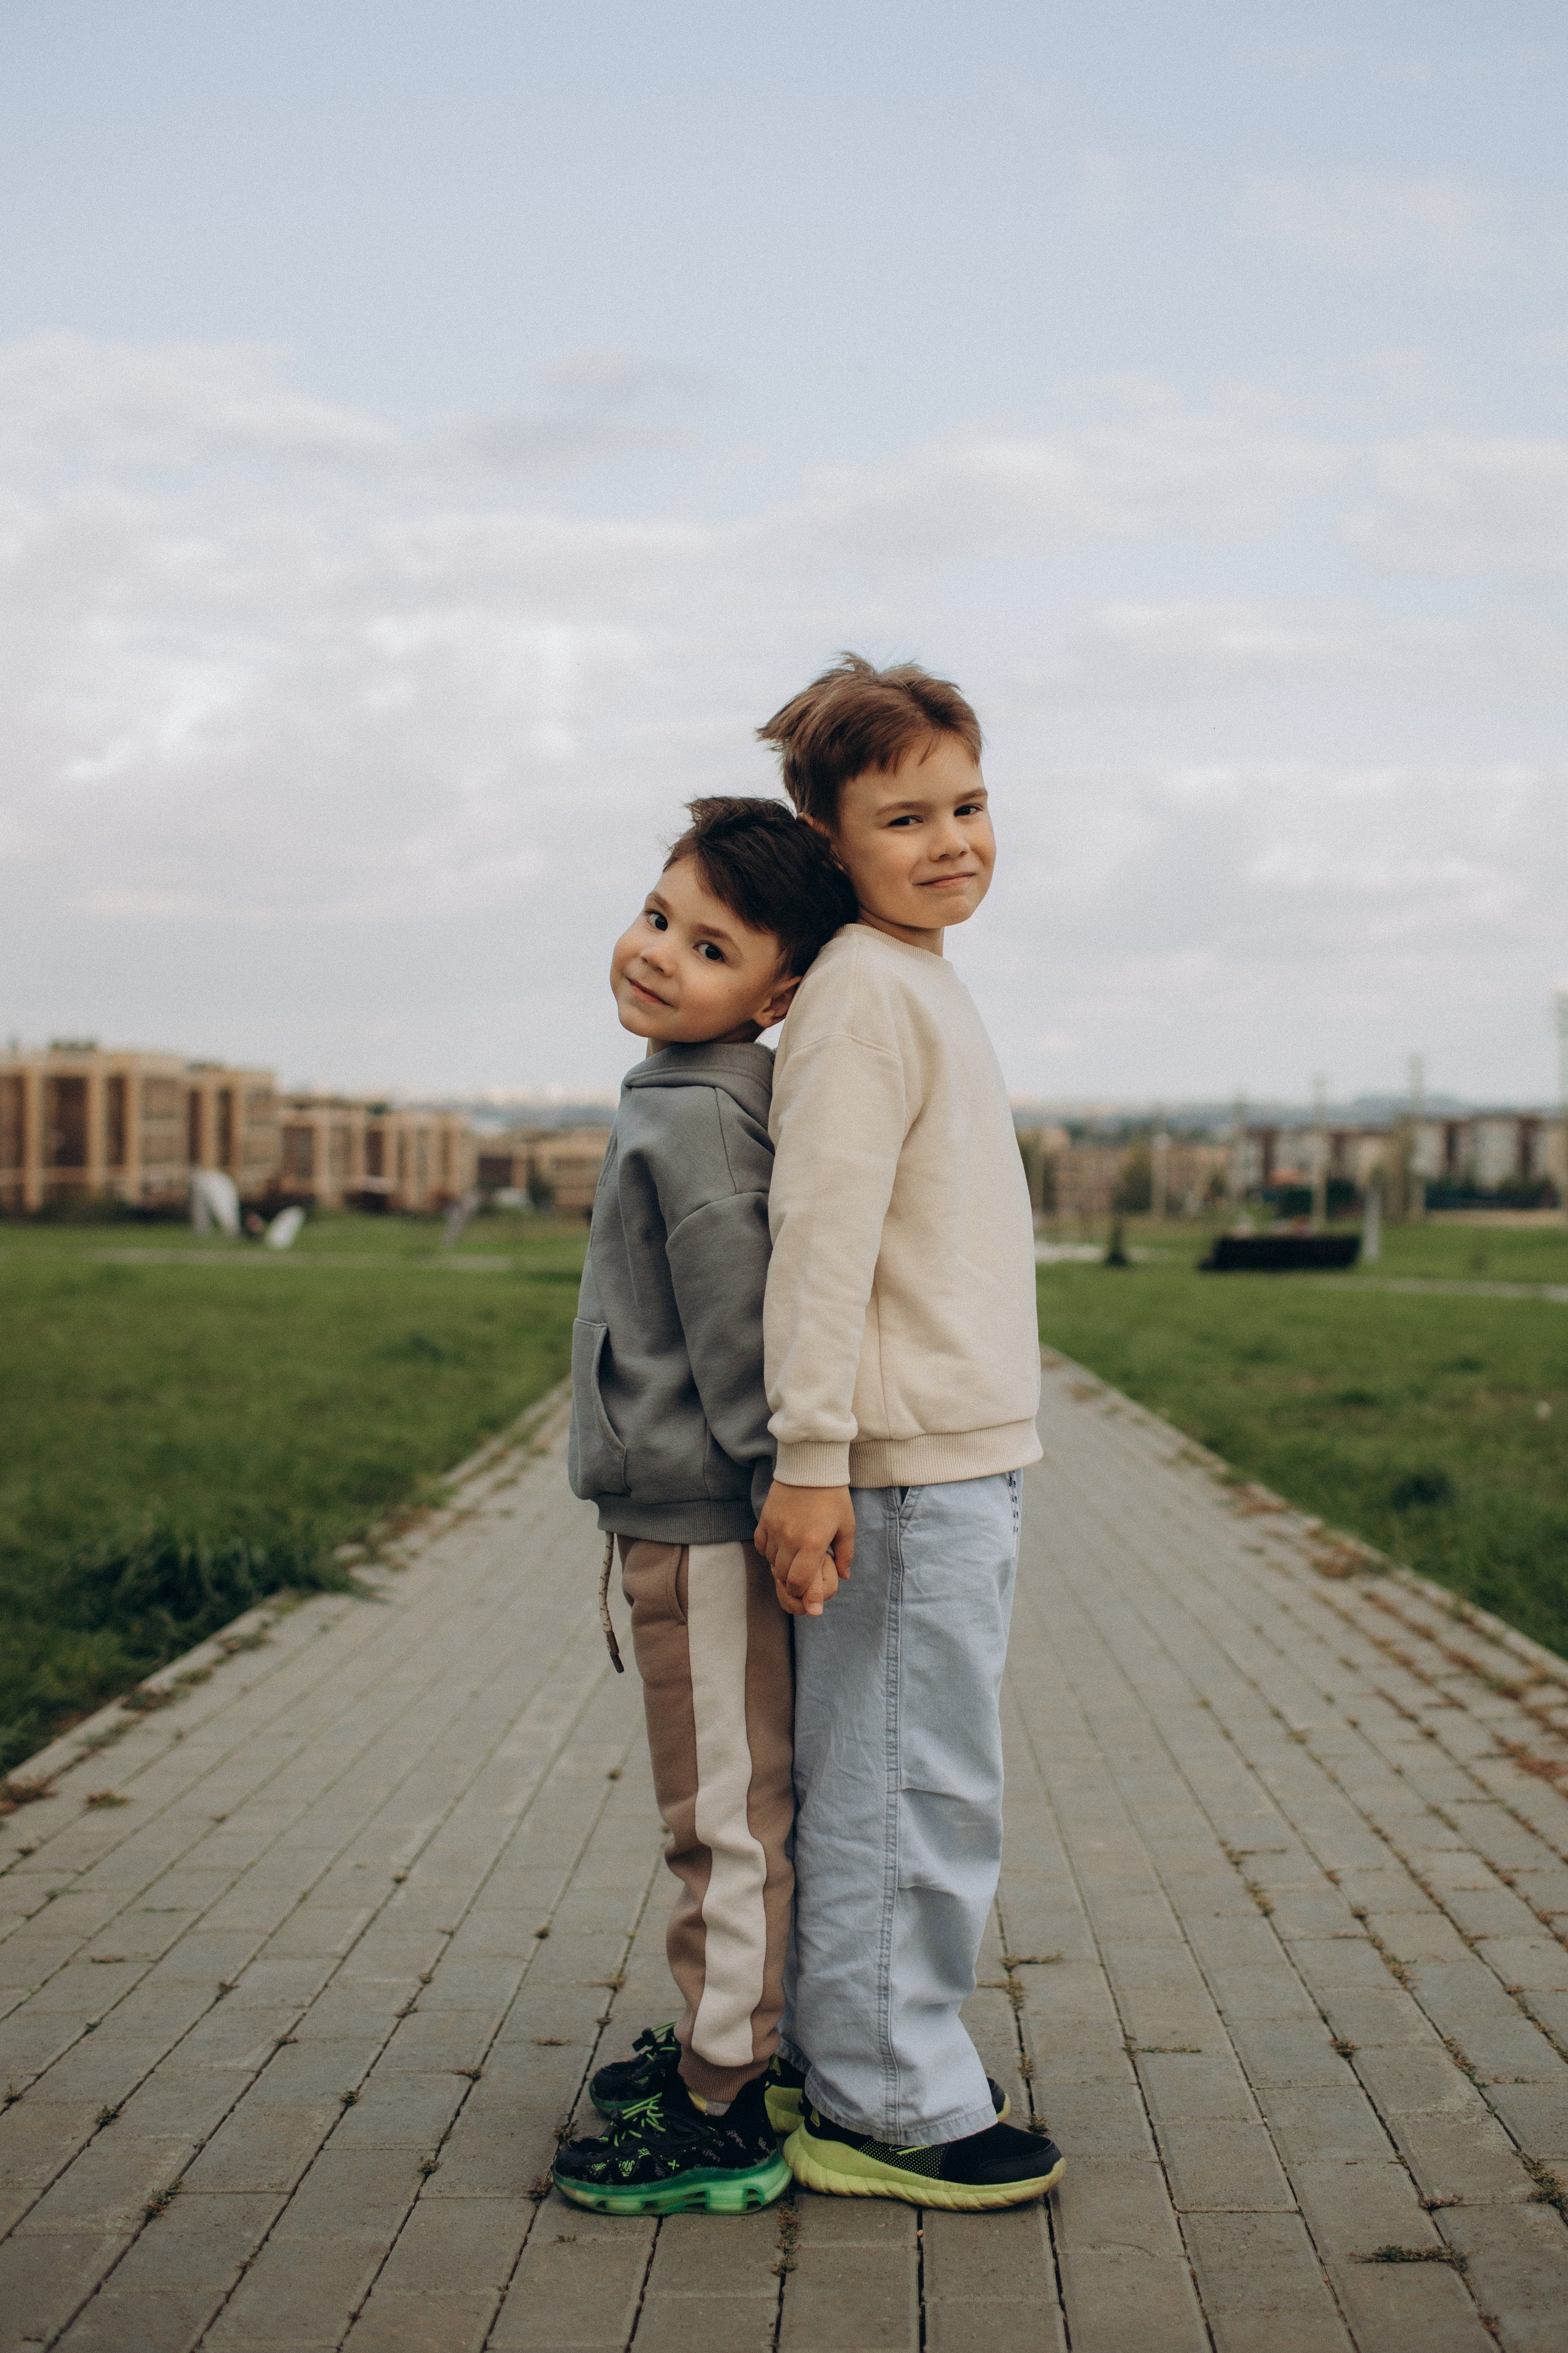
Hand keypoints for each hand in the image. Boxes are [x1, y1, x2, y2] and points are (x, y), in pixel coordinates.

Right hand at [755, 1481, 854, 1617]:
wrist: (810, 1465)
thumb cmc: (833, 1496)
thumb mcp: (847, 1525)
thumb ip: (845, 1554)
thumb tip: (844, 1576)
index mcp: (813, 1543)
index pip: (798, 1581)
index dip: (801, 1594)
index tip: (807, 1597)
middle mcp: (790, 1538)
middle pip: (782, 1575)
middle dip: (792, 1582)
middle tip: (802, 1579)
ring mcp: (775, 1528)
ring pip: (771, 1562)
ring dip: (781, 1567)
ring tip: (794, 1559)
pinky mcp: (765, 1519)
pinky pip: (761, 1546)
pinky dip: (769, 1552)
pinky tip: (780, 1547)